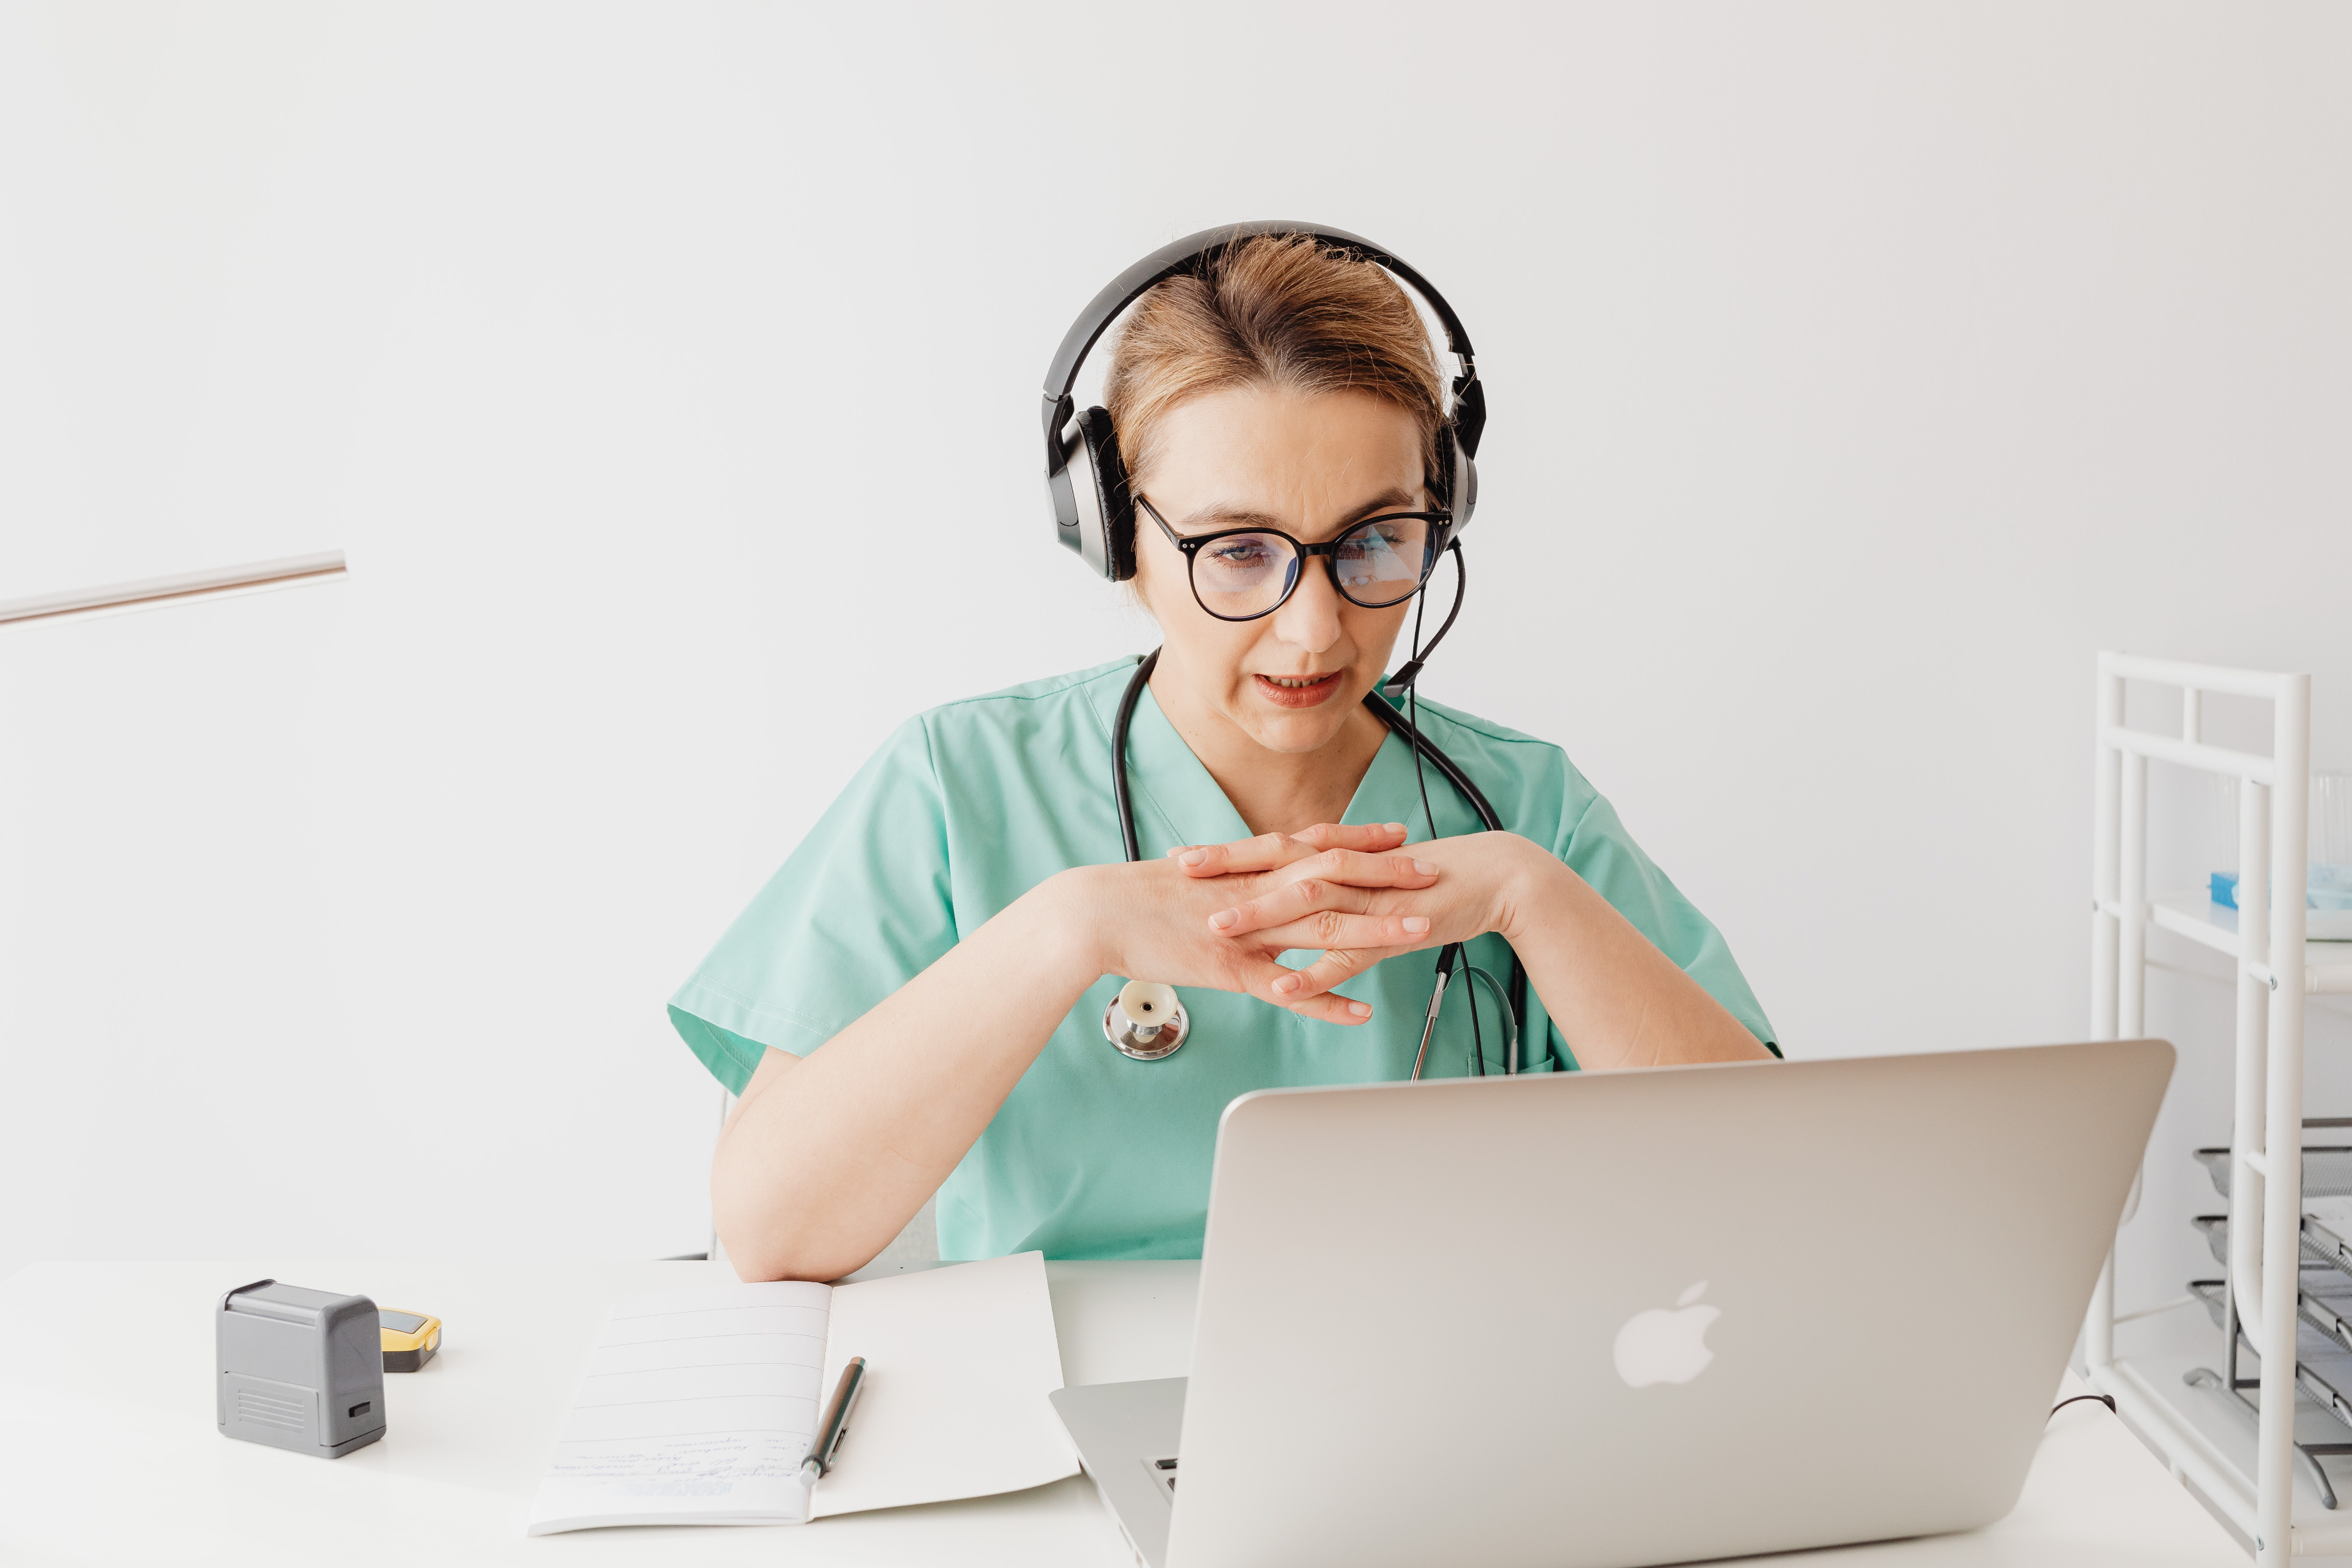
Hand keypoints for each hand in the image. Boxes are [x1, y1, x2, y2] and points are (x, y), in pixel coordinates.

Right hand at [1056, 822, 1441, 1025]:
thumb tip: (1251, 880)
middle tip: (1433, 874)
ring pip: (1325, 928)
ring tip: (1422, 931)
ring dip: (1377, 929)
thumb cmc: (1137, 896)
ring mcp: (1249, 930)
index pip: (1317, 846)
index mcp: (1249, 867)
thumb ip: (1231, 880)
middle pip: (1335, 878)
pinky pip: (1289, 988)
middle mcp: (1257, 891)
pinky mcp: (1232, 969)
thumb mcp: (1194, 879)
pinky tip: (1361, 1011)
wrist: (1095, 912)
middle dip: (1387, 877)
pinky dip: (1327, 999)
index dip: (1362, 842)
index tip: (1399, 837)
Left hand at [1177, 825, 1549, 1001]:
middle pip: (1277, 863)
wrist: (1490, 879)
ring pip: (1306, 905)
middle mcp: (1346, 870)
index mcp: (1336, 855)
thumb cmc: (1427, 880)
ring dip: (1260, 915)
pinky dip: (1314, 973)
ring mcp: (1367, 899)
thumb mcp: (1368, 881)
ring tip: (1217, 928)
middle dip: (1227, 868)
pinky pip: (1346, 956)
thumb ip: (1329, 889)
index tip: (1180, 856)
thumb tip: (1290, 897)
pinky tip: (1283, 988)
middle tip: (1180, 871)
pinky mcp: (1391, 931)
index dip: (1226, 853)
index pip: (1271, 849)